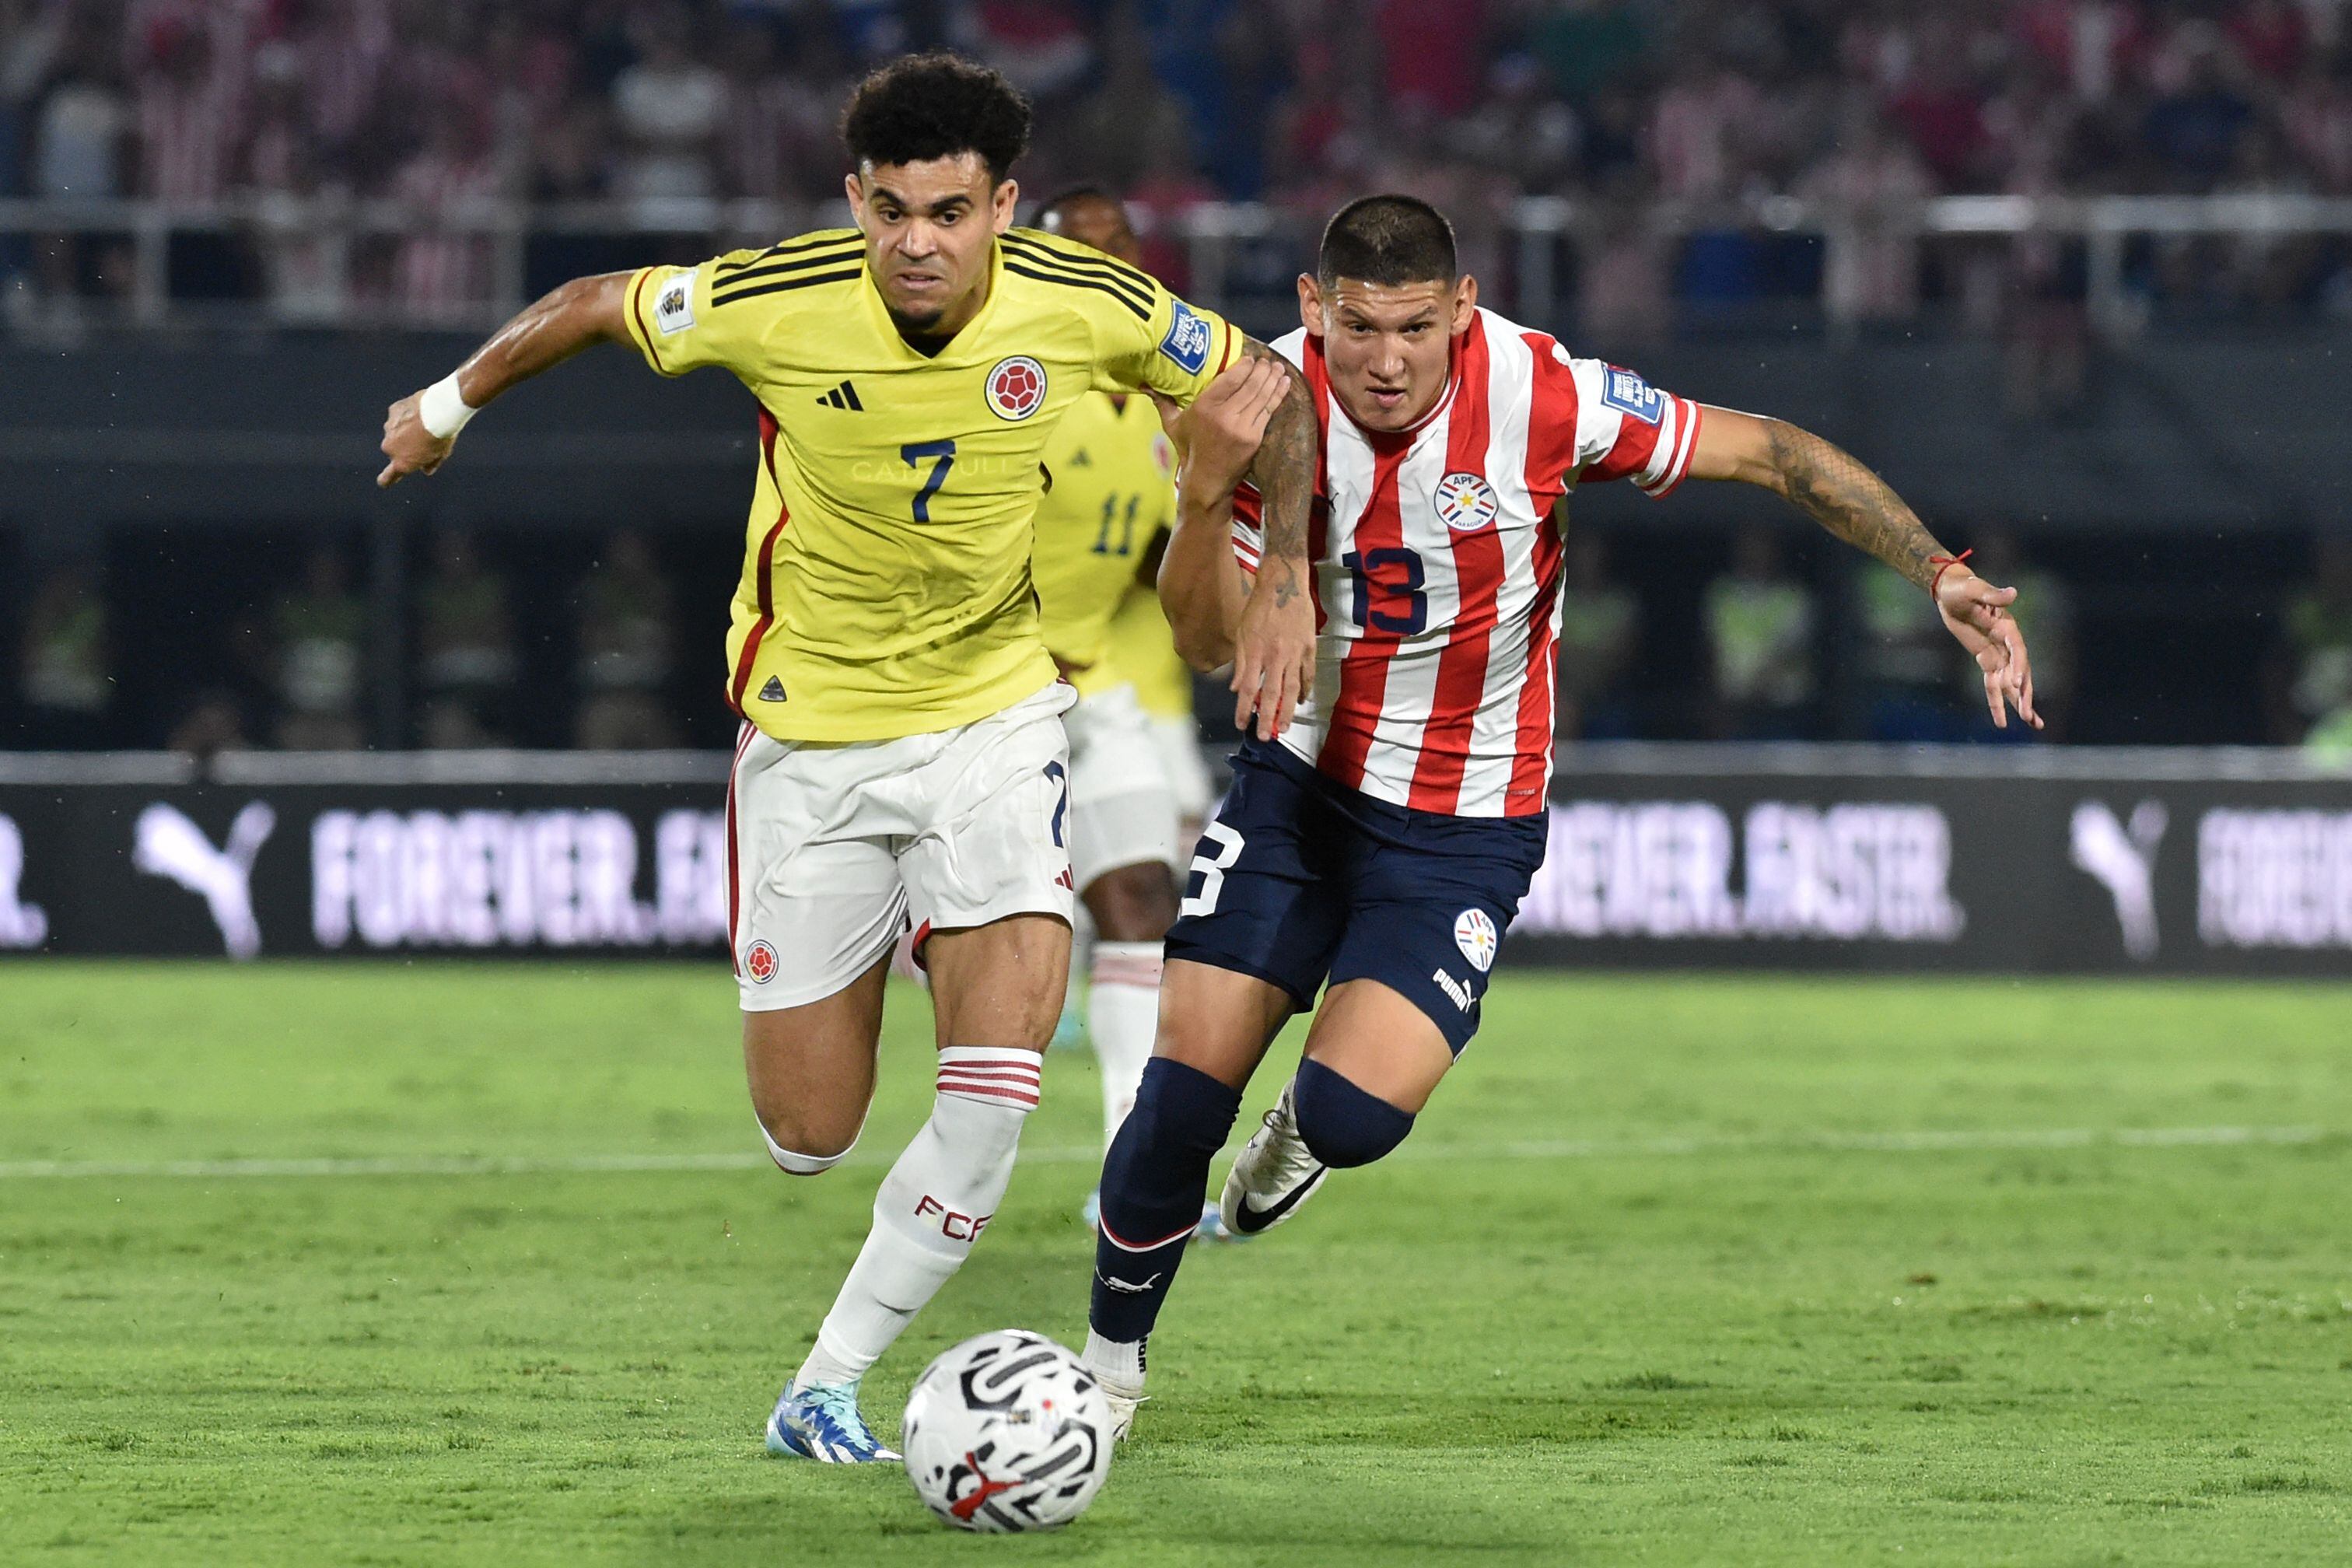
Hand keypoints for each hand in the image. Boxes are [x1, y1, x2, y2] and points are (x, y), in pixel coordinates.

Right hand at [377, 392, 454, 488]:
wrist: (439, 410)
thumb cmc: (441, 436)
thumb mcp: (441, 454)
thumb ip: (430, 464)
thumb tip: (425, 469)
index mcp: (402, 463)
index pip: (387, 477)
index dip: (386, 480)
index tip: (384, 482)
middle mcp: (390, 448)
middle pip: (395, 450)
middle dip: (405, 447)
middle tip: (423, 440)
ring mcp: (389, 429)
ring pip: (395, 432)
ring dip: (405, 430)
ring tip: (424, 424)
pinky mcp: (392, 412)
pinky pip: (398, 416)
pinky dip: (407, 415)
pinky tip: (419, 412)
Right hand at [1174, 358, 1287, 504]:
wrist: (1207, 481)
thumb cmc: (1189, 449)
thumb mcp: (1172, 425)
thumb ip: (1162, 402)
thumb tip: (1144, 384)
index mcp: (1204, 407)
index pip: (1230, 379)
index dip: (1244, 366)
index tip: (1251, 358)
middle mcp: (1224, 416)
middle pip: (1249, 385)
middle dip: (1262, 370)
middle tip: (1267, 360)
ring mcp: (1241, 427)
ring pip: (1262, 396)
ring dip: (1273, 379)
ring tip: (1278, 367)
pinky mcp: (1254, 438)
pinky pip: (1269, 411)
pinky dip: (1278, 396)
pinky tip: (1284, 384)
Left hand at [1230, 558, 1314, 740]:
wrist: (1284, 583)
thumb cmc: (1258, 607)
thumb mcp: (1242, 632)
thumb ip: (1240, 663)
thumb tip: (1236, 688)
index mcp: (1256, 652)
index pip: (1249, 689)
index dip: (1244, 710)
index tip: (1241, 725)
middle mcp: (1276, 656)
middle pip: (1272, 694)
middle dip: (1268, 718)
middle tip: (1266, 736)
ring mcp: (1295, 652)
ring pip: (1292, 688)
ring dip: (1288, 710)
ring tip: (1285, 726)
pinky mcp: (1309, 647)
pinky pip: (1307, 674)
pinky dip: (1305, 689)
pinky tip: (1302, 701)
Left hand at [1934, 568, 2041, 730]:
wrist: (1950, 593)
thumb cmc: (1962, 588)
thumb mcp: (1974, 589)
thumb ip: (1993, 595)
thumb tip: (2013, 593)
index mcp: (2007, 626)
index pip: (2017, 650)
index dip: (2019, 666)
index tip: (2016, 683)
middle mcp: (2007, 642)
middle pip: (2020, 672)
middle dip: (2025, 694)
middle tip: (2030, 716)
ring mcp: (1998, 653)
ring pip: (2010, 683)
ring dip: (2019, 703)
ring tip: (2032, 724)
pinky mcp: (1986, 660)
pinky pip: (1992, 684)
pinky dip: (1997, 702)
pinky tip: (2002, 721)